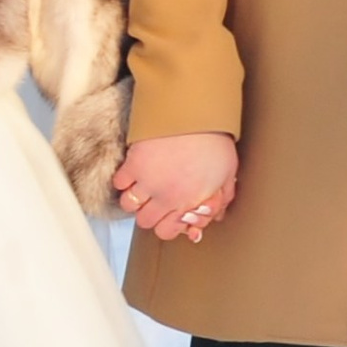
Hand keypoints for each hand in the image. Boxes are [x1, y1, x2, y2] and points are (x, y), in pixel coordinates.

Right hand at [112, 132, 238, 242]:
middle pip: (144, 221)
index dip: (166, 225)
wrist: (196, 113)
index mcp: (188, 202)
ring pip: (129, 205)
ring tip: (141, 188)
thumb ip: (222, 198)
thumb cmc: (215, 141)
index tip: (167, 215)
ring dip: (134, 199)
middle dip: (148, 213)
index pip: (166, 232)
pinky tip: (133, 173)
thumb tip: (216, 216)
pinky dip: (123, 180)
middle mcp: (165, 197)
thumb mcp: (227, 173)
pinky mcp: (134, 163)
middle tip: (154, 201)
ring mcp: (148, 181)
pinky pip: (119, 183)